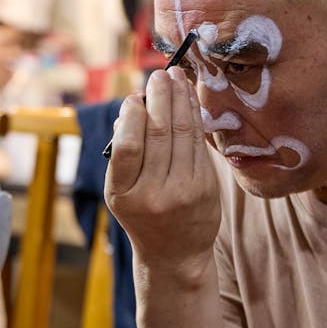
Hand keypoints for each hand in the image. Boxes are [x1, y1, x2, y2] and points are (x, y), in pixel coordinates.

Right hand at [104, 67, 220, 269]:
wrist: (175, 254)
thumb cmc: (141, 213)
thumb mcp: (120, 191)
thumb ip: (123, 153)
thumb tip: (134, 105)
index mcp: (124, 195)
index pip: (128, 148)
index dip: (132, 117)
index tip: (134, 97)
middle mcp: (154, 194)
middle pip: (158, 134)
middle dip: (160, 97)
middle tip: (160, 74)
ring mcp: (183, 191)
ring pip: (182, 133)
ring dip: (180, 99)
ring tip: (176, 76)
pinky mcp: (206, 187)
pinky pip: (198, 143)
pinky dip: (194, 115)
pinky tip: (189, 98)